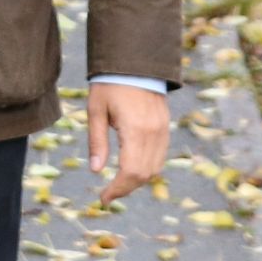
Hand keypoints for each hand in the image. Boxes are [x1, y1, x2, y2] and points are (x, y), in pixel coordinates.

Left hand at [85, 81, 169, 203]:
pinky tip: (131, 170)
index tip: (103, 198)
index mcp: (135, 129)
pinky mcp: (165, 127)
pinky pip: (160, 156)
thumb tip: (96, 171)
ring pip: (155, 168)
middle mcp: (154, 132)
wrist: (135, 62)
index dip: (117, 189)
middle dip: (125, 189)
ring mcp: (163, 130)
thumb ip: (97, 142)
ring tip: (117, 185)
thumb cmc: (110, 85)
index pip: (130, 171)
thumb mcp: (96, 111)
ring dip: (137, 181)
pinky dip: (147, 169)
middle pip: (144, 174)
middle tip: (107, 195)